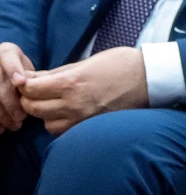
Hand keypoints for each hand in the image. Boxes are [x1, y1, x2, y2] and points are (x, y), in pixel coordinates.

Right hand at [0, 42, 35, 130]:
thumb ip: (30, 75)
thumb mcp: (26, 66)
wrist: (5, 67)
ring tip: (14, 126)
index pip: (8, 57)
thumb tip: (35, 90)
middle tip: (22, 117)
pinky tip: (1, 129)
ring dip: (1, 115)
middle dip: (10, 102)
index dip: (14, 70)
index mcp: (6, 52)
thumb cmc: (20, 68)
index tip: (21, 82)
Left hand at [17, 47, 148, 134]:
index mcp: (71, 82)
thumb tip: (37, 78)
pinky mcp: (92, 128)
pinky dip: (62, 125)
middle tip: (40, 93)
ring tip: (57, 105)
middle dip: (31, 100)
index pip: (31, 89)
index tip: (31, 82)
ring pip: (47, 124)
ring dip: (47, 115)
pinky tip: (71, 114)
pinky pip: (65, 132)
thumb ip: (61, 72)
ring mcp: (82, 119)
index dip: (27, 85)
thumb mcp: (90, 61)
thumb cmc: (123, 64)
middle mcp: (73, 103)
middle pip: (33, 108)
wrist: (151, 80)